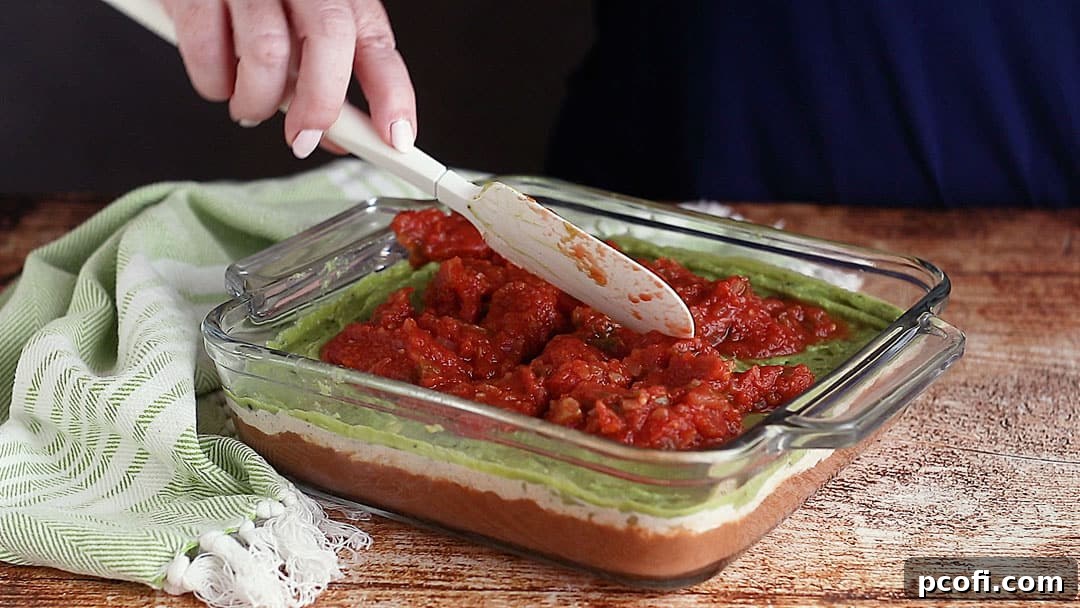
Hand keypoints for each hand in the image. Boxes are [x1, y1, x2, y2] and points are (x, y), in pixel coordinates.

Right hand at [162, 0, 415, 157]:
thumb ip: (323, 74)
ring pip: (267, 50)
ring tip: (249, 110)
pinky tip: (219, 84)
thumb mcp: (301, 26)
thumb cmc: (256, 1)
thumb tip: (334, 136)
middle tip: (302, 138)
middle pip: (329, 38)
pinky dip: (214, 83)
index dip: (392, 94)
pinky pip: (206, 46)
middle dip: (320, 103)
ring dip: (258, 101)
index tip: (397, 138)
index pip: (377, 41)